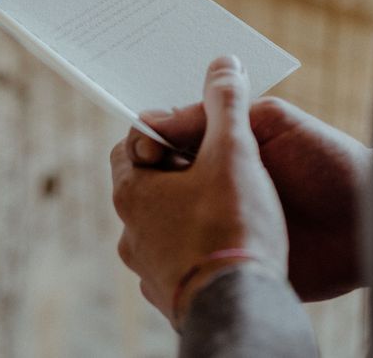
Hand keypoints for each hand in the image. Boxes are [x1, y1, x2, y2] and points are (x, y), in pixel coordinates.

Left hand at [110, 56, 288, 327]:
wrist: (242, 309)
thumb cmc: (233, 225)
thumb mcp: (234, 152)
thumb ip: (226, 102)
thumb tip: (223, 62)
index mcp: (132, 191)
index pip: (133, 142)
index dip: (164, 130)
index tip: (196, 133)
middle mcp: (129, 231)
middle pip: (147, 182)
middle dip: (177, 169)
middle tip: (215, 164)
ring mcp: (147, 268)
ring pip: (161, 223)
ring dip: (186, 209)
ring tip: (225, 205)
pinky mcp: (170, 296)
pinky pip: (177, 258)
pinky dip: (195, 245)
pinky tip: (226, 243)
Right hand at [130, 96, 371, 300]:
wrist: (368, 221)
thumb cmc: (326, 160)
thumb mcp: (272, 122)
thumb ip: (223, 111)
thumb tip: (158, 116)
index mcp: (222, 143)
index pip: (168, 135)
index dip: (151, 139)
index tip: (147, 150)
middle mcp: (213, 180)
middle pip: (159, 177)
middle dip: (146, 179)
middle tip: (144, 186)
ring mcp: (218, 220)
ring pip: (164, 218)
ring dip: (153, 218)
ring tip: (150, 222)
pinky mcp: (227, 255)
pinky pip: (186, 254)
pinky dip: (170, 252)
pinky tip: (167, 252)